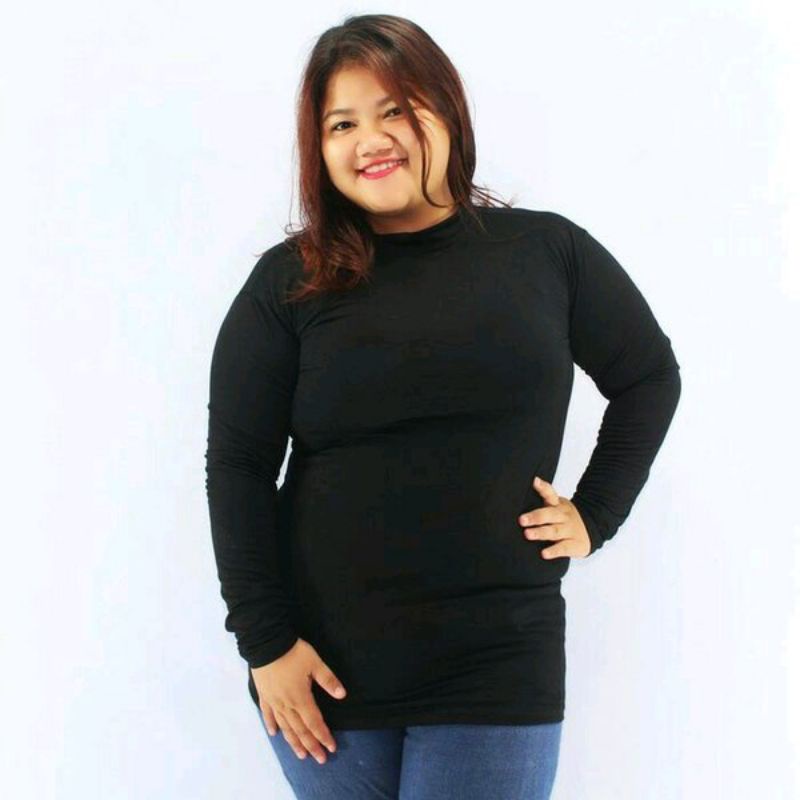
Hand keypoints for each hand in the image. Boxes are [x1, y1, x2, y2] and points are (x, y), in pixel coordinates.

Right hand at [251, 637, 347, 764]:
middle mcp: (286, 704)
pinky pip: (268, 715)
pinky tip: (275, 734)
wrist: (266, 643)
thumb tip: (343, 695)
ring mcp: (273, 701)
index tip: (331, 748)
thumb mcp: (315, 663)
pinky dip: (272, 725)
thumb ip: (328, 680)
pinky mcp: (264, 695)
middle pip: (300, 730)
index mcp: (301, 698)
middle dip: (312, 745)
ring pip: (285, 727)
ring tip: (301, 755)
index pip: (314, 722)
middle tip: (320, 759)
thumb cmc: (293, 652)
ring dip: (294, 742)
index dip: (323, 736)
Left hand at [518, 476, 590, 558]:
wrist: (592, 528)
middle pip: (550, 514)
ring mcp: (570, 530)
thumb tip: (521, 495)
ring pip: (554, 531)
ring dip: (541, 533)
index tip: (535, 481)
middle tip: (522, 520)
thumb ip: (542, 501)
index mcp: (558, 505)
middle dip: (535, 517)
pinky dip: (554, 551)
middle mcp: (564, 516)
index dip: (543, 487)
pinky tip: (544, 553)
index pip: (551, 494)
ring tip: (528, 534)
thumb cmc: (565, 518)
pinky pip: (564, 548)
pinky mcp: (575, 544)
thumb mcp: (556, 506)